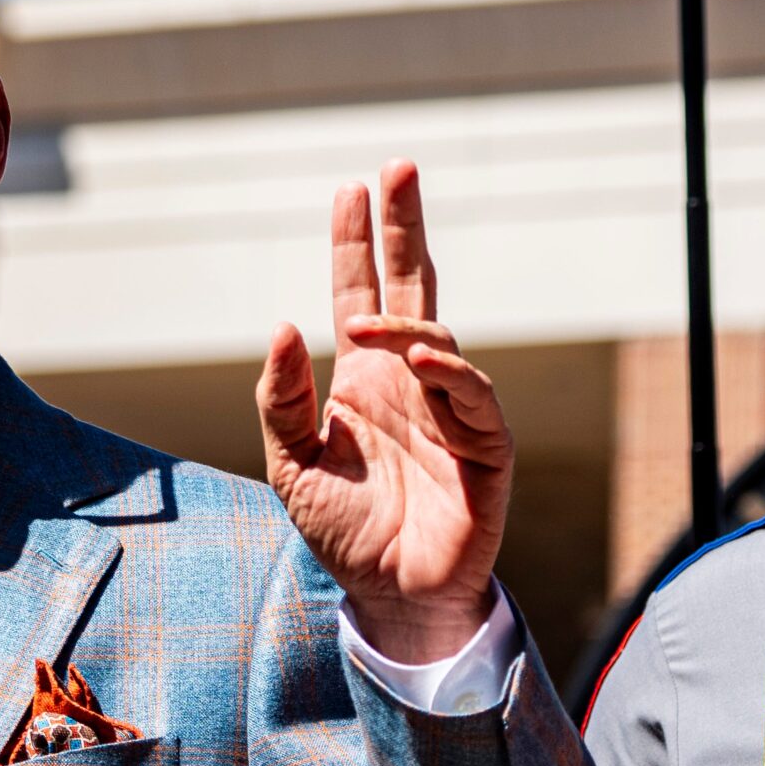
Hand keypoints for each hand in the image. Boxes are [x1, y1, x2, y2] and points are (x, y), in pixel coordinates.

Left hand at [257, 161, 510, 663]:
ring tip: (361, 324)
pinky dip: (450, 373)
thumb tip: (281, 327)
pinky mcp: (484, 447)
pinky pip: (473, 396)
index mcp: (364, 380)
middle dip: (406, 228)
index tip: (351, 189)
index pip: (360, 294)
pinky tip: (422, 359)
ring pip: (438, 337)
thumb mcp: (291, 465)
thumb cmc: (346, 532)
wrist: (391, 599)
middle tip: (398, 167)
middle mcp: (409, 382)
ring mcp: (450, 410)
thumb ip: (280, 401)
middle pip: (413, 287)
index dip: (356, 244)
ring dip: (401, 322)